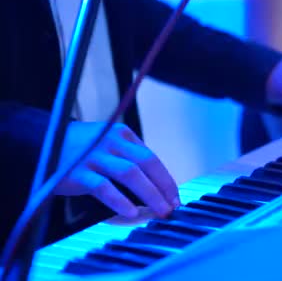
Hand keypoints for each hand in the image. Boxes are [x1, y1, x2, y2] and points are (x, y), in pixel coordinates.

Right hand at [55, 122, 179, 218]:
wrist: (40, 142)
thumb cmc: (80, 150)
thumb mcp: (107, 147)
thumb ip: (128, 161)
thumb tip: (155, 189)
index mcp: (122, 135)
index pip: (152, 158)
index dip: (166, 179)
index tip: (175, 198)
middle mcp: (111, 142)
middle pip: (146, 163)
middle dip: (163, 187)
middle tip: (172, 207)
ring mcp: (94, 156)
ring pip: (130, 173)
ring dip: (149, 194)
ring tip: (159, 211)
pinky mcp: (78, 172)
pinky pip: (104, 187)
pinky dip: (120, 200)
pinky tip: (131, 211)